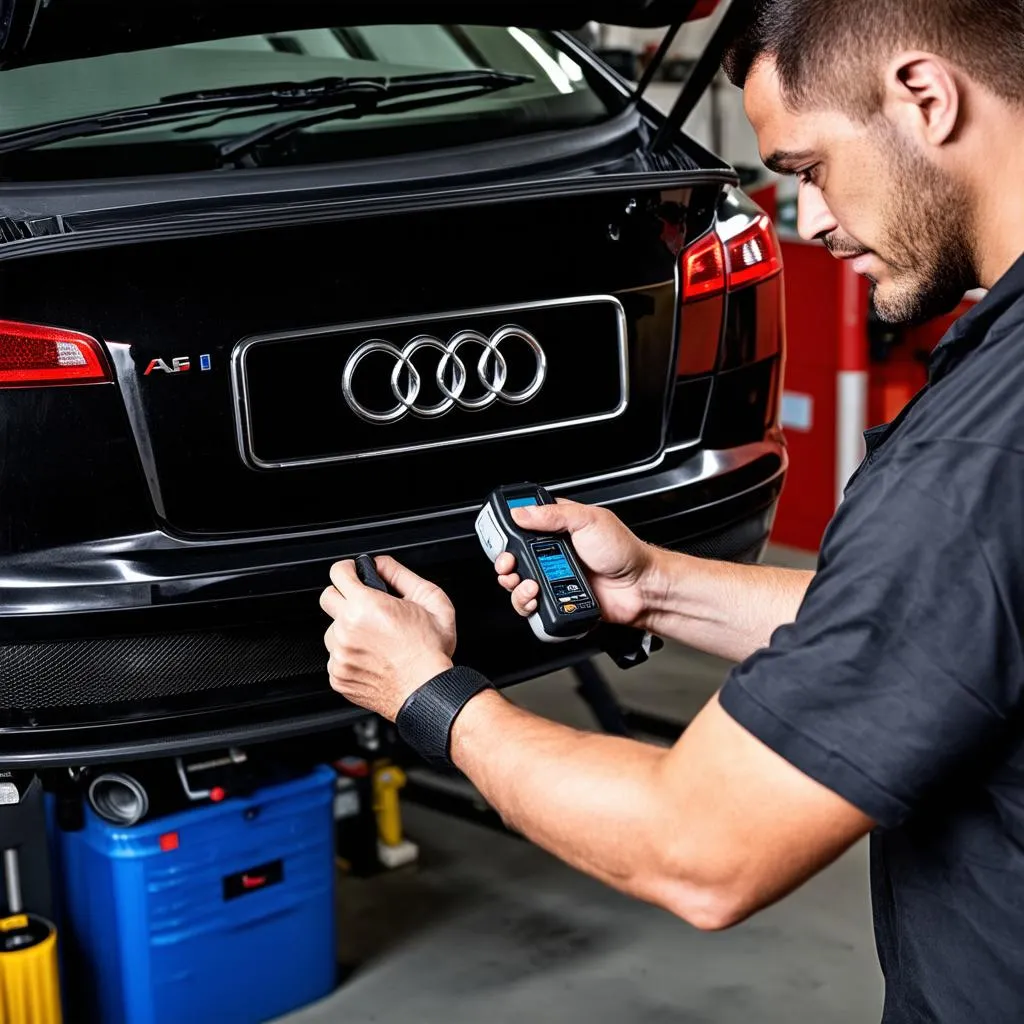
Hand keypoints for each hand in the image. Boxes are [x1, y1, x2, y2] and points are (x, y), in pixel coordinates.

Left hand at [320, 556, 455, 720]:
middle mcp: (347, 629)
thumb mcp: (432, 601)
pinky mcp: (338, 676)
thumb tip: (382, 565)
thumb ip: (403, 575)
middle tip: (363, 605)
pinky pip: (336, 657)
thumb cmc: (431, 652)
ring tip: (374, 639)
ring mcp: (339, 655)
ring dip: (347, 630)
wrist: (427, 691)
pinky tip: (372, 658)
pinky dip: (350, 656)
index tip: (353, 574)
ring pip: (332, 630)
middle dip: (344, 596)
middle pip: (327, 598)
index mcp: (366, 607)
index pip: (338, 573)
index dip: (348, 570)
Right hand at [494, 500, 654, 627]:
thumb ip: (553, 514)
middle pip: (514, 559)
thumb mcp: (589, 520)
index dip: (508, 534)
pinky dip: (528, 605)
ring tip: (529, 585)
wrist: (641, 588)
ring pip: (519, 585)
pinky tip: (537, 599)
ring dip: (517, 587)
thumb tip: (522, 512)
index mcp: (559, 528)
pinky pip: (532, 607)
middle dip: (507, 564)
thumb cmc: (624, 551)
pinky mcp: (557, 601)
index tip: (504, 539)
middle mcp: (553, 554)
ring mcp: (554, 579)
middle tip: (511, 566)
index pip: (522, 527)